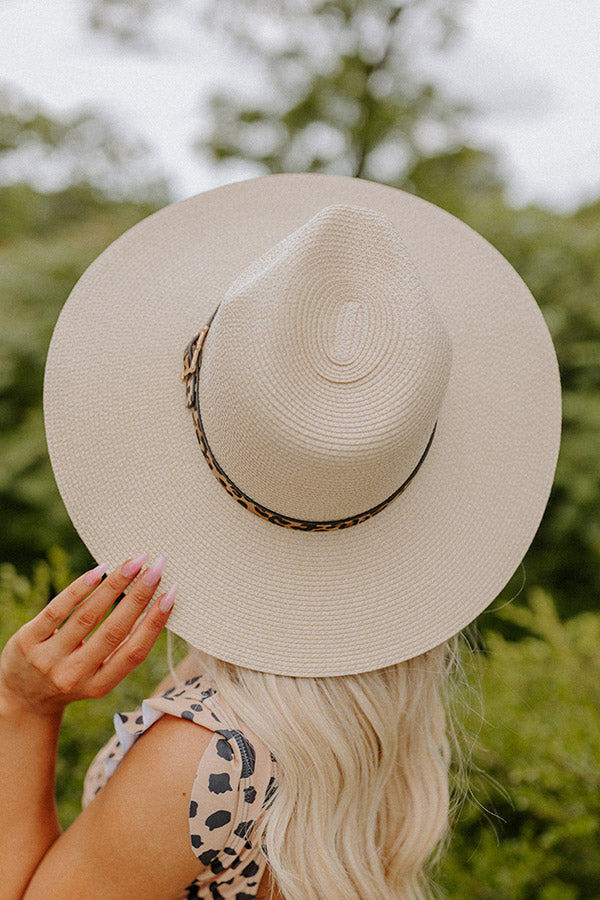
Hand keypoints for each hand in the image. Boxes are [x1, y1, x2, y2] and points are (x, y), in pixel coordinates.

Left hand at [0, 554, 177, 717]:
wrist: (23, 696)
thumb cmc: (71, 676)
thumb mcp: (97, 674)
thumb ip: (120, 648)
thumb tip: (154, 605)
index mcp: (100, 685)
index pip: (134, 652)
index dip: (155, 622)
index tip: (172, 593)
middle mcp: (74, 675)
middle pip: (114, 631)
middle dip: (139, 596)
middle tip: (157, 567)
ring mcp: (49, 659)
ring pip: (87, 616)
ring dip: (114, 585)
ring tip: (134, 562)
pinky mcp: (27, 641)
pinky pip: (58, 609)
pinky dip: (80, 588)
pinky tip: (99, 570)